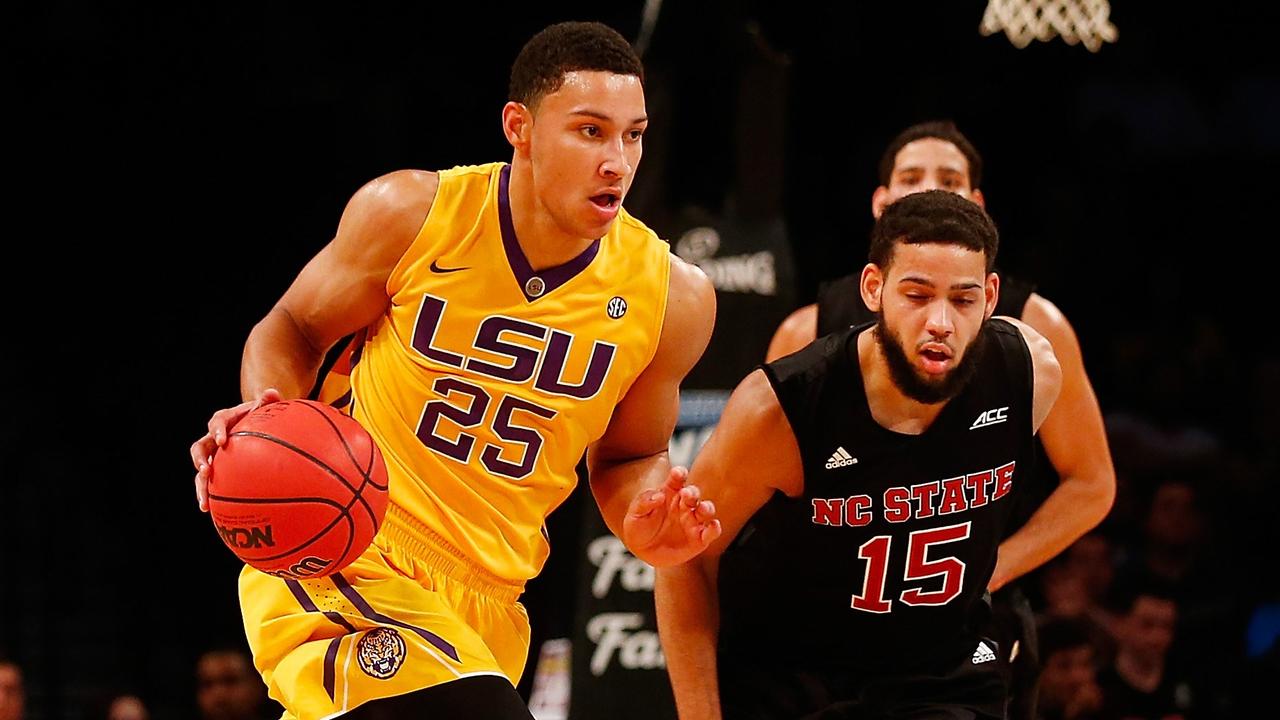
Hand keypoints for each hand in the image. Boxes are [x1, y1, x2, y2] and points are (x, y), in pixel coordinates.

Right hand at [189, 388, 281, 511]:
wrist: (257, 425)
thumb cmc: (262, 416)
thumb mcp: (266, 408)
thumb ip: (268, 402)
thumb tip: (272, 392)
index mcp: (225, 420)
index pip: (217, 421)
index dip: (217, 430)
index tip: (222, 440)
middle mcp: (214, 438)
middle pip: (199, 448)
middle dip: (199, 460)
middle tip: (205, 471)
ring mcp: (214, 456)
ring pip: (200, 470)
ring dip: (200, 485)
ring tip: (204, 502)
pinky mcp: (218, 470)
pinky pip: (210, 483)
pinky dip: (208, 495)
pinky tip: (210, 510)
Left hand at [622, 466, 721, 566]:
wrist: (642, 550)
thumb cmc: (638, 527)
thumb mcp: (635, 513)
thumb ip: (644, 502)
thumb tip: (659, 495)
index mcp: (670, 492)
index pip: (677, 478)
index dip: (679, 473)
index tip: (678, 473)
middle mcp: (684, 504)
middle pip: (693, 493)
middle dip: (692, 492)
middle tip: (686, 494)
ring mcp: (693, 521)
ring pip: (706, 510)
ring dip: (706, 508)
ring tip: (701, 509)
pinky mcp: (699, 539)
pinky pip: (711, 532)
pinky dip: (715, 528)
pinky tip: (713, 526)